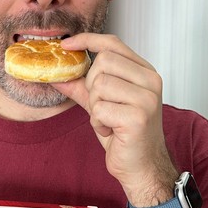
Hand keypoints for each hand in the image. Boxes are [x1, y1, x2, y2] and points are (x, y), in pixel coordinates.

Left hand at [53, 33, 176, 205]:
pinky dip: (98, 123)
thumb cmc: (125, 136)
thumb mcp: (101, 104)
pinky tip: (111, 132)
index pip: (113, 44)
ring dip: (95, 108)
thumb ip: (82, 87)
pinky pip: (99, 109)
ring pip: (99, 85)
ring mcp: (147, 98)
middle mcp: (150, 81)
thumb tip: (57, 73)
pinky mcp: (138, 117)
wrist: (141, 167)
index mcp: (144, 72)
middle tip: (102, 107)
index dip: (87, 40)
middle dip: (92, 86)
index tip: (66, 45)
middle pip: (103, 62)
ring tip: (108, 121)